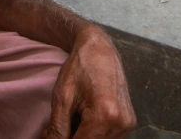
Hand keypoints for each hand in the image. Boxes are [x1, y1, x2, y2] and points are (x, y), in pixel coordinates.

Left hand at [43, 24, 135, 138]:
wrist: (99, 49)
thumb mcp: (62, 97)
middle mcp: (121, 122)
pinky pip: (109, 137)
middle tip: (58, 126)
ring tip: (73, 118)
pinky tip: (85, 119)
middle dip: (73, 138)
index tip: (50, 134)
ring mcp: (128, 123)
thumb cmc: (79, 68)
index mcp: (105, 115)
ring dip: (85, 136)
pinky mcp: (129, 122)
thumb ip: (58, 127)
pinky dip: (94, 133)